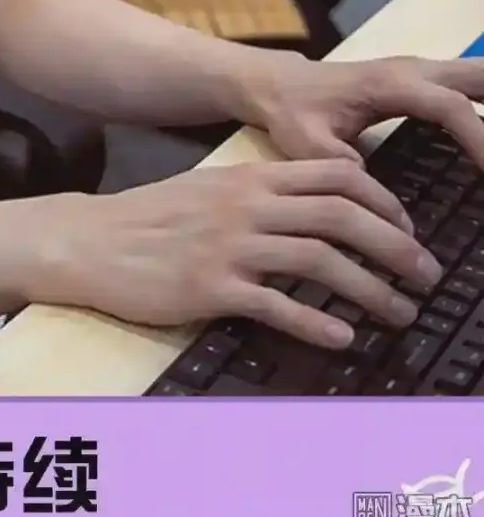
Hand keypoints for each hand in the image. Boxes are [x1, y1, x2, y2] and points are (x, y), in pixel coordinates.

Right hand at [36, 157, 441, 348]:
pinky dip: (316, 323)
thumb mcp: (214, 190)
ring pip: (318, 260)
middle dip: (395, 246)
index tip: (410, 230)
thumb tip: (324, 206)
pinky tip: (342, 339)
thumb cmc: (154, 219)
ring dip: (370, 289)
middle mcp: (247, 205)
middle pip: (340, 216)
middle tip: (426, 275)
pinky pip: (275, 305)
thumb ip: (265, 193)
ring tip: (400, 313)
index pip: (336, 177)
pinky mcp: (210, 288)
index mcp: (251, 176)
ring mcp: (229, 246)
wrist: (90, 240)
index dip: (384, 203)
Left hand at [246, 54, 483, 168]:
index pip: (451, 108)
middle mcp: (414, 69)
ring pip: (478, 76)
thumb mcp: (312, 148)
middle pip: (479, 79)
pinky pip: (469, 87)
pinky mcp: (424, 80)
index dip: (481, 140)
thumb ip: (351, 178)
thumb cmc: (293, 113)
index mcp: (391, 85)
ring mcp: (422, 70)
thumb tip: (398, 222)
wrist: (279, 83)